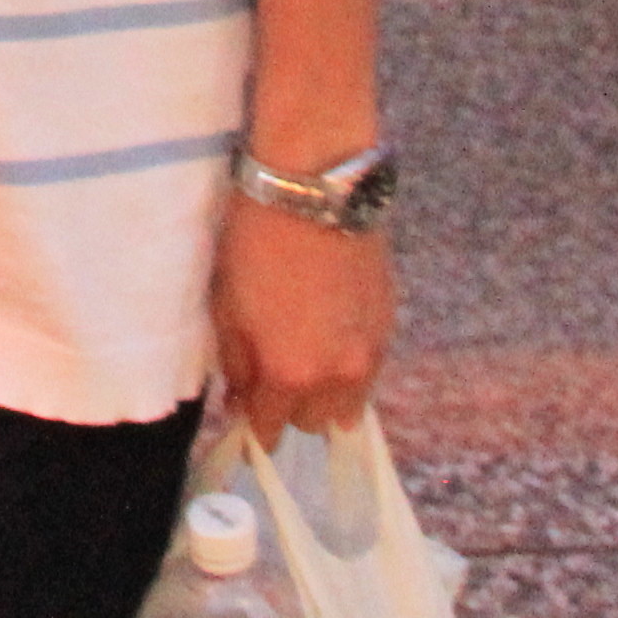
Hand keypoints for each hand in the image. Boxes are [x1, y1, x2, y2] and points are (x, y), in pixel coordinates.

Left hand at [213, 196, 392, 444]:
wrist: (315, 187)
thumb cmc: (256, 241)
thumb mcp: (227, 306)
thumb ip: (236, 364)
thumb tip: (240, 401)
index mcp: (289, 374)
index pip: (270, 430)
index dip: (253, 428)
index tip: (245, 416)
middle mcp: (336, 376)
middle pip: (313, 423)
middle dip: (290, 408)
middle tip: (272, 376)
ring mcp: (370, 353)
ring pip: (348, 404)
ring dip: (325, 394)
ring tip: (305, 358)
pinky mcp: (389, 327)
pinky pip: (368, 372)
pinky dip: (348, 367)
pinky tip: (330, 337)